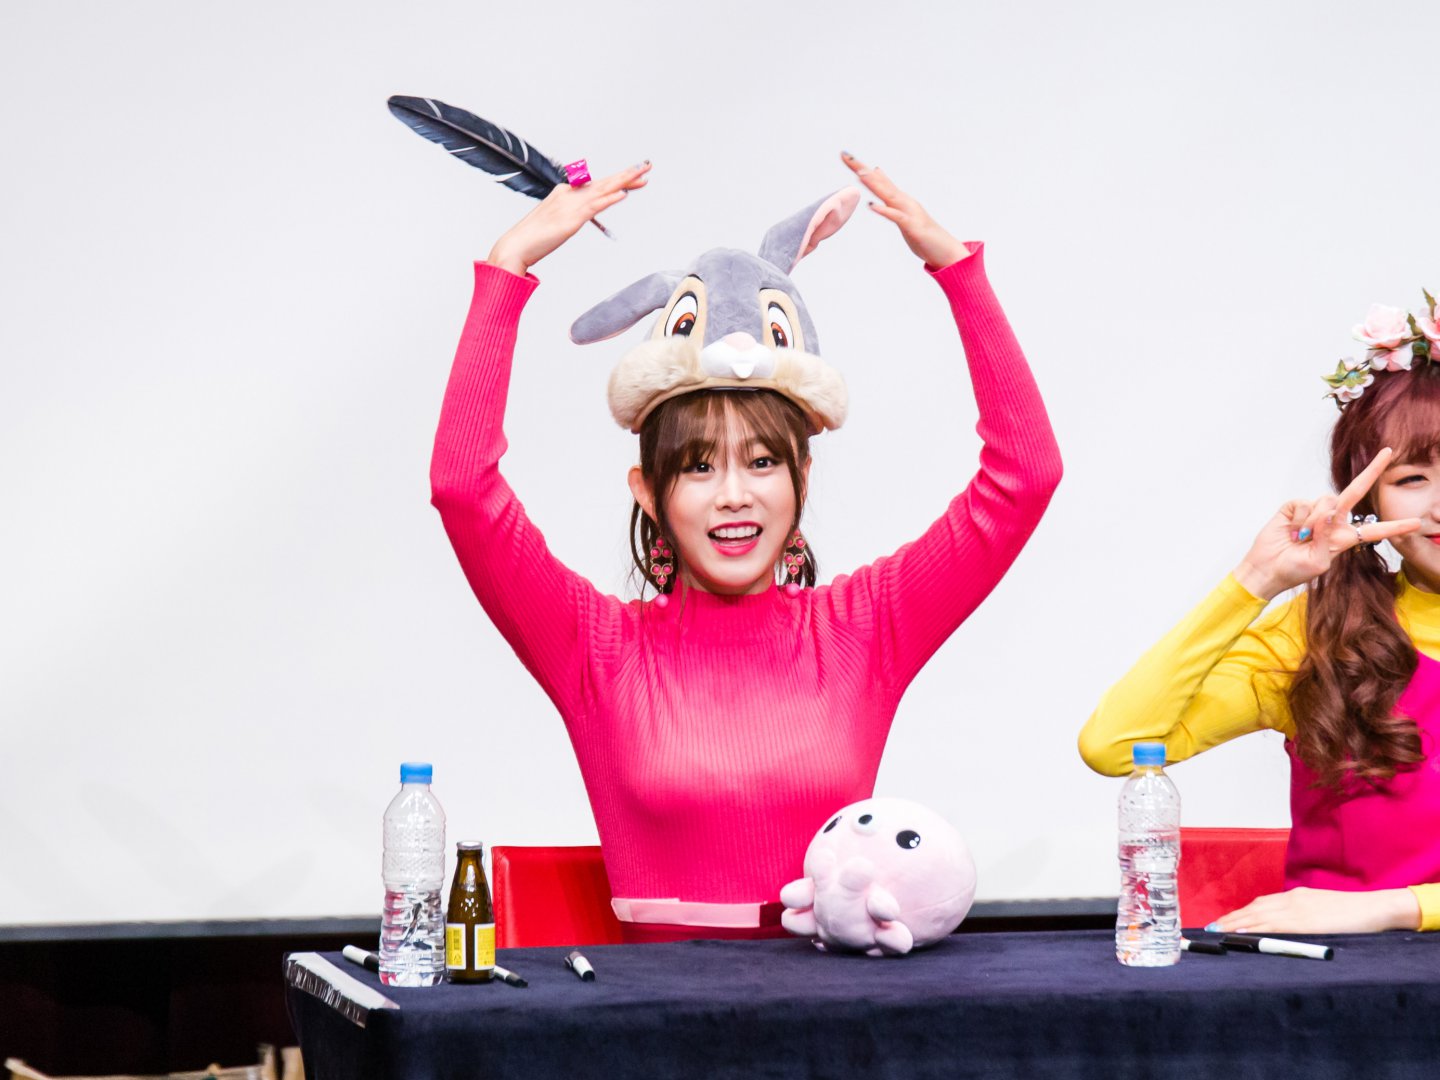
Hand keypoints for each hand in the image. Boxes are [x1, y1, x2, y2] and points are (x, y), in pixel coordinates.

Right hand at [487, 162, 650, 276]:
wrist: (515, 246)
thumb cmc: (532, 238)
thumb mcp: (555, 223)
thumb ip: (569, 216)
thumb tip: (579, 217)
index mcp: (565, 194)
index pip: (597, 185)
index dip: (618, 180)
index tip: (636, 177)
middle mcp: (569, 195)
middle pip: (604, 183)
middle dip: (627, 175)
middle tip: (647, 165)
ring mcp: (570, 206)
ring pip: (603, 190)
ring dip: (624, 181)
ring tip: (643, 175)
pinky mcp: (571, 220)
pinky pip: (594, 207)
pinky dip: (609, 200)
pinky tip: (623, 194)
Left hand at [840, 152, 968, 268]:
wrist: (945, 251)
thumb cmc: (923, 235)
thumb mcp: (903, 216)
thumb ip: (893, 202)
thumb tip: (887, 192)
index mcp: (899, 200)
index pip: (877, 180)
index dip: (861, 168)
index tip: (845, 156)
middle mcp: (903, 201)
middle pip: (879, 182)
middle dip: (861, 169)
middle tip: (846, 155)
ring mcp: (909, 212)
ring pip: (888, 195)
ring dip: (874, 183)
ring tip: (859, 172)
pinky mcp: (912, 226)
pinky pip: (896, 217)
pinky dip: (884, 210)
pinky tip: (872, 205)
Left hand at [1209, 885, 1420, 933]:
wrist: (1374, 908)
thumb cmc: (1352, 912)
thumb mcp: (1321, 909)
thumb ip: (1302, 914)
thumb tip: (1286, 925)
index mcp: (1295, 897)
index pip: (1260, 904)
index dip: (1240, 913)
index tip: (1224, 921)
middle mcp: (1292, 900)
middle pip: (1254, 909)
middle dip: (1231, 919)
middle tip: (1211, 928)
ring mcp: (1297, 910)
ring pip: (1259, 916)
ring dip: (1236, 924)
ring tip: (1219, 932)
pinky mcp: (1305, 922)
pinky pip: (1274, 926)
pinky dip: (1255, 929)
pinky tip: (1242, 933)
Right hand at [1232, 447, 1420, 600]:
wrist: (1266, 568)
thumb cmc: (1294, 571)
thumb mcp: (1318, 563)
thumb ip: (1327, 539)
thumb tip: (1327, 512)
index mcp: (1344, 538)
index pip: (1375, 530)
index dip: (1395, 526)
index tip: (1416, 522)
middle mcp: (1332, 521)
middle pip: (1356, 492)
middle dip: (1373, 471)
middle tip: (1388, 452)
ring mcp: (1313, 512)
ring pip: (1326, 501)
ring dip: (1313, 522)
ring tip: (1300, 538)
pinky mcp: (1294, 507)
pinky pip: (1305, 503)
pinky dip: (1299, 519)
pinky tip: (1290, 530)